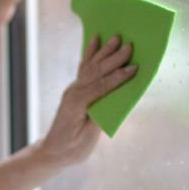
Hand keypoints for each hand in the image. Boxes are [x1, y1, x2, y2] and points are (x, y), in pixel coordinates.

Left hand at [36, 35, 136, 166]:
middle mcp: (74, 92)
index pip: (100, 87)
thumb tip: (116, 98)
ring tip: (116, 38)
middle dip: (114, 59)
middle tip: (130, 46)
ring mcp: (73, 89)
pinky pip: (84, 68)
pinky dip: (90, 53)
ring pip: (90, 66)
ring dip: (105, 51)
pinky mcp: (74, 89)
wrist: (54, 151)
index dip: (118, 78)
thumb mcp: (88, 137)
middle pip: (96, 72)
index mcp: (77, 104)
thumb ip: (100, 117)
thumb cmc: (73, 148)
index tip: (134, 68)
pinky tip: (95, 40)